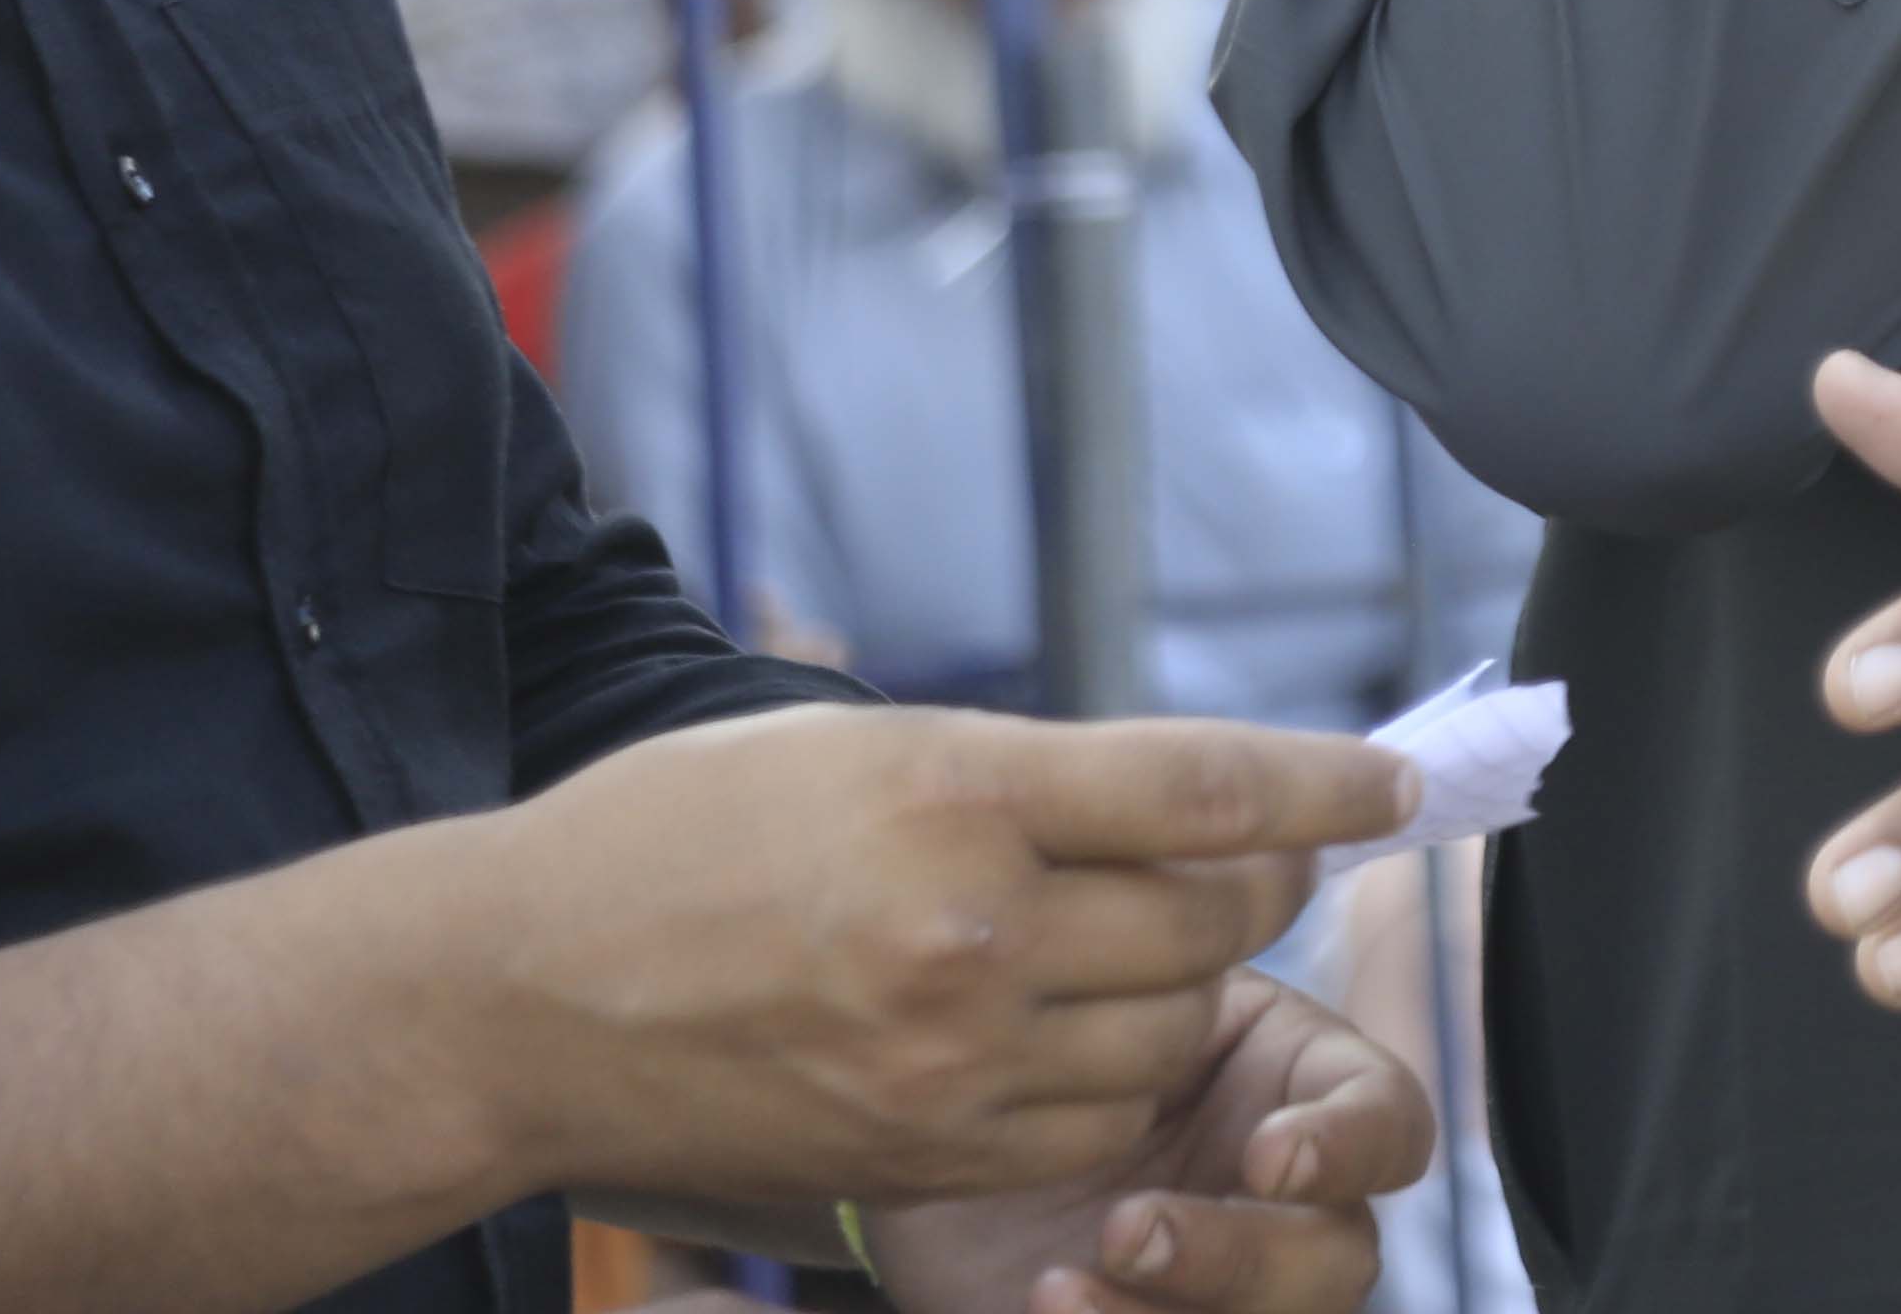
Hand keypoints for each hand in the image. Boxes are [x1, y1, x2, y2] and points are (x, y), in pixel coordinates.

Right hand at [471, 706, 1410, 1211]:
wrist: (507, 1003)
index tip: (1393, 786)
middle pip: (1211, 914)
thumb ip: (1013, 773)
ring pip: (1172, 1028)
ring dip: (1191, 984)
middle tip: (1254, 859)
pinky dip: (1117, 1076)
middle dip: (1261, 883)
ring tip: (1150, 944)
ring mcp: (950, 1059)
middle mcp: (970, 928)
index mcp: (957, 791)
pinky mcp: (923, 1155)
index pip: (1206, 790)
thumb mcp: (850, 745)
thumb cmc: (669, 838)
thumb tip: (1167, 794)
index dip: (1325, 785)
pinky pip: (1095, 1122)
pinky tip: (1082, 1033)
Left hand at [859, 969, 1442, 1313]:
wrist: (911, 1101)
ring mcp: (1216, 1282)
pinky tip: (1040, 1298)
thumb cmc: (1031, 1002)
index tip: (1268, 1148)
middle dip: (1248, 1253)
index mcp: (1299, 1089)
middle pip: (1339, 1256)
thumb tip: (1262, 850)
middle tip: (1133, 1224)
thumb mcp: (1103, 953)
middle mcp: (1278, 1198)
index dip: (1351, 1145)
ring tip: (1072, 1271)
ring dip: (1183, 1303)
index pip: (1389, 1122)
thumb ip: (1181, 927)